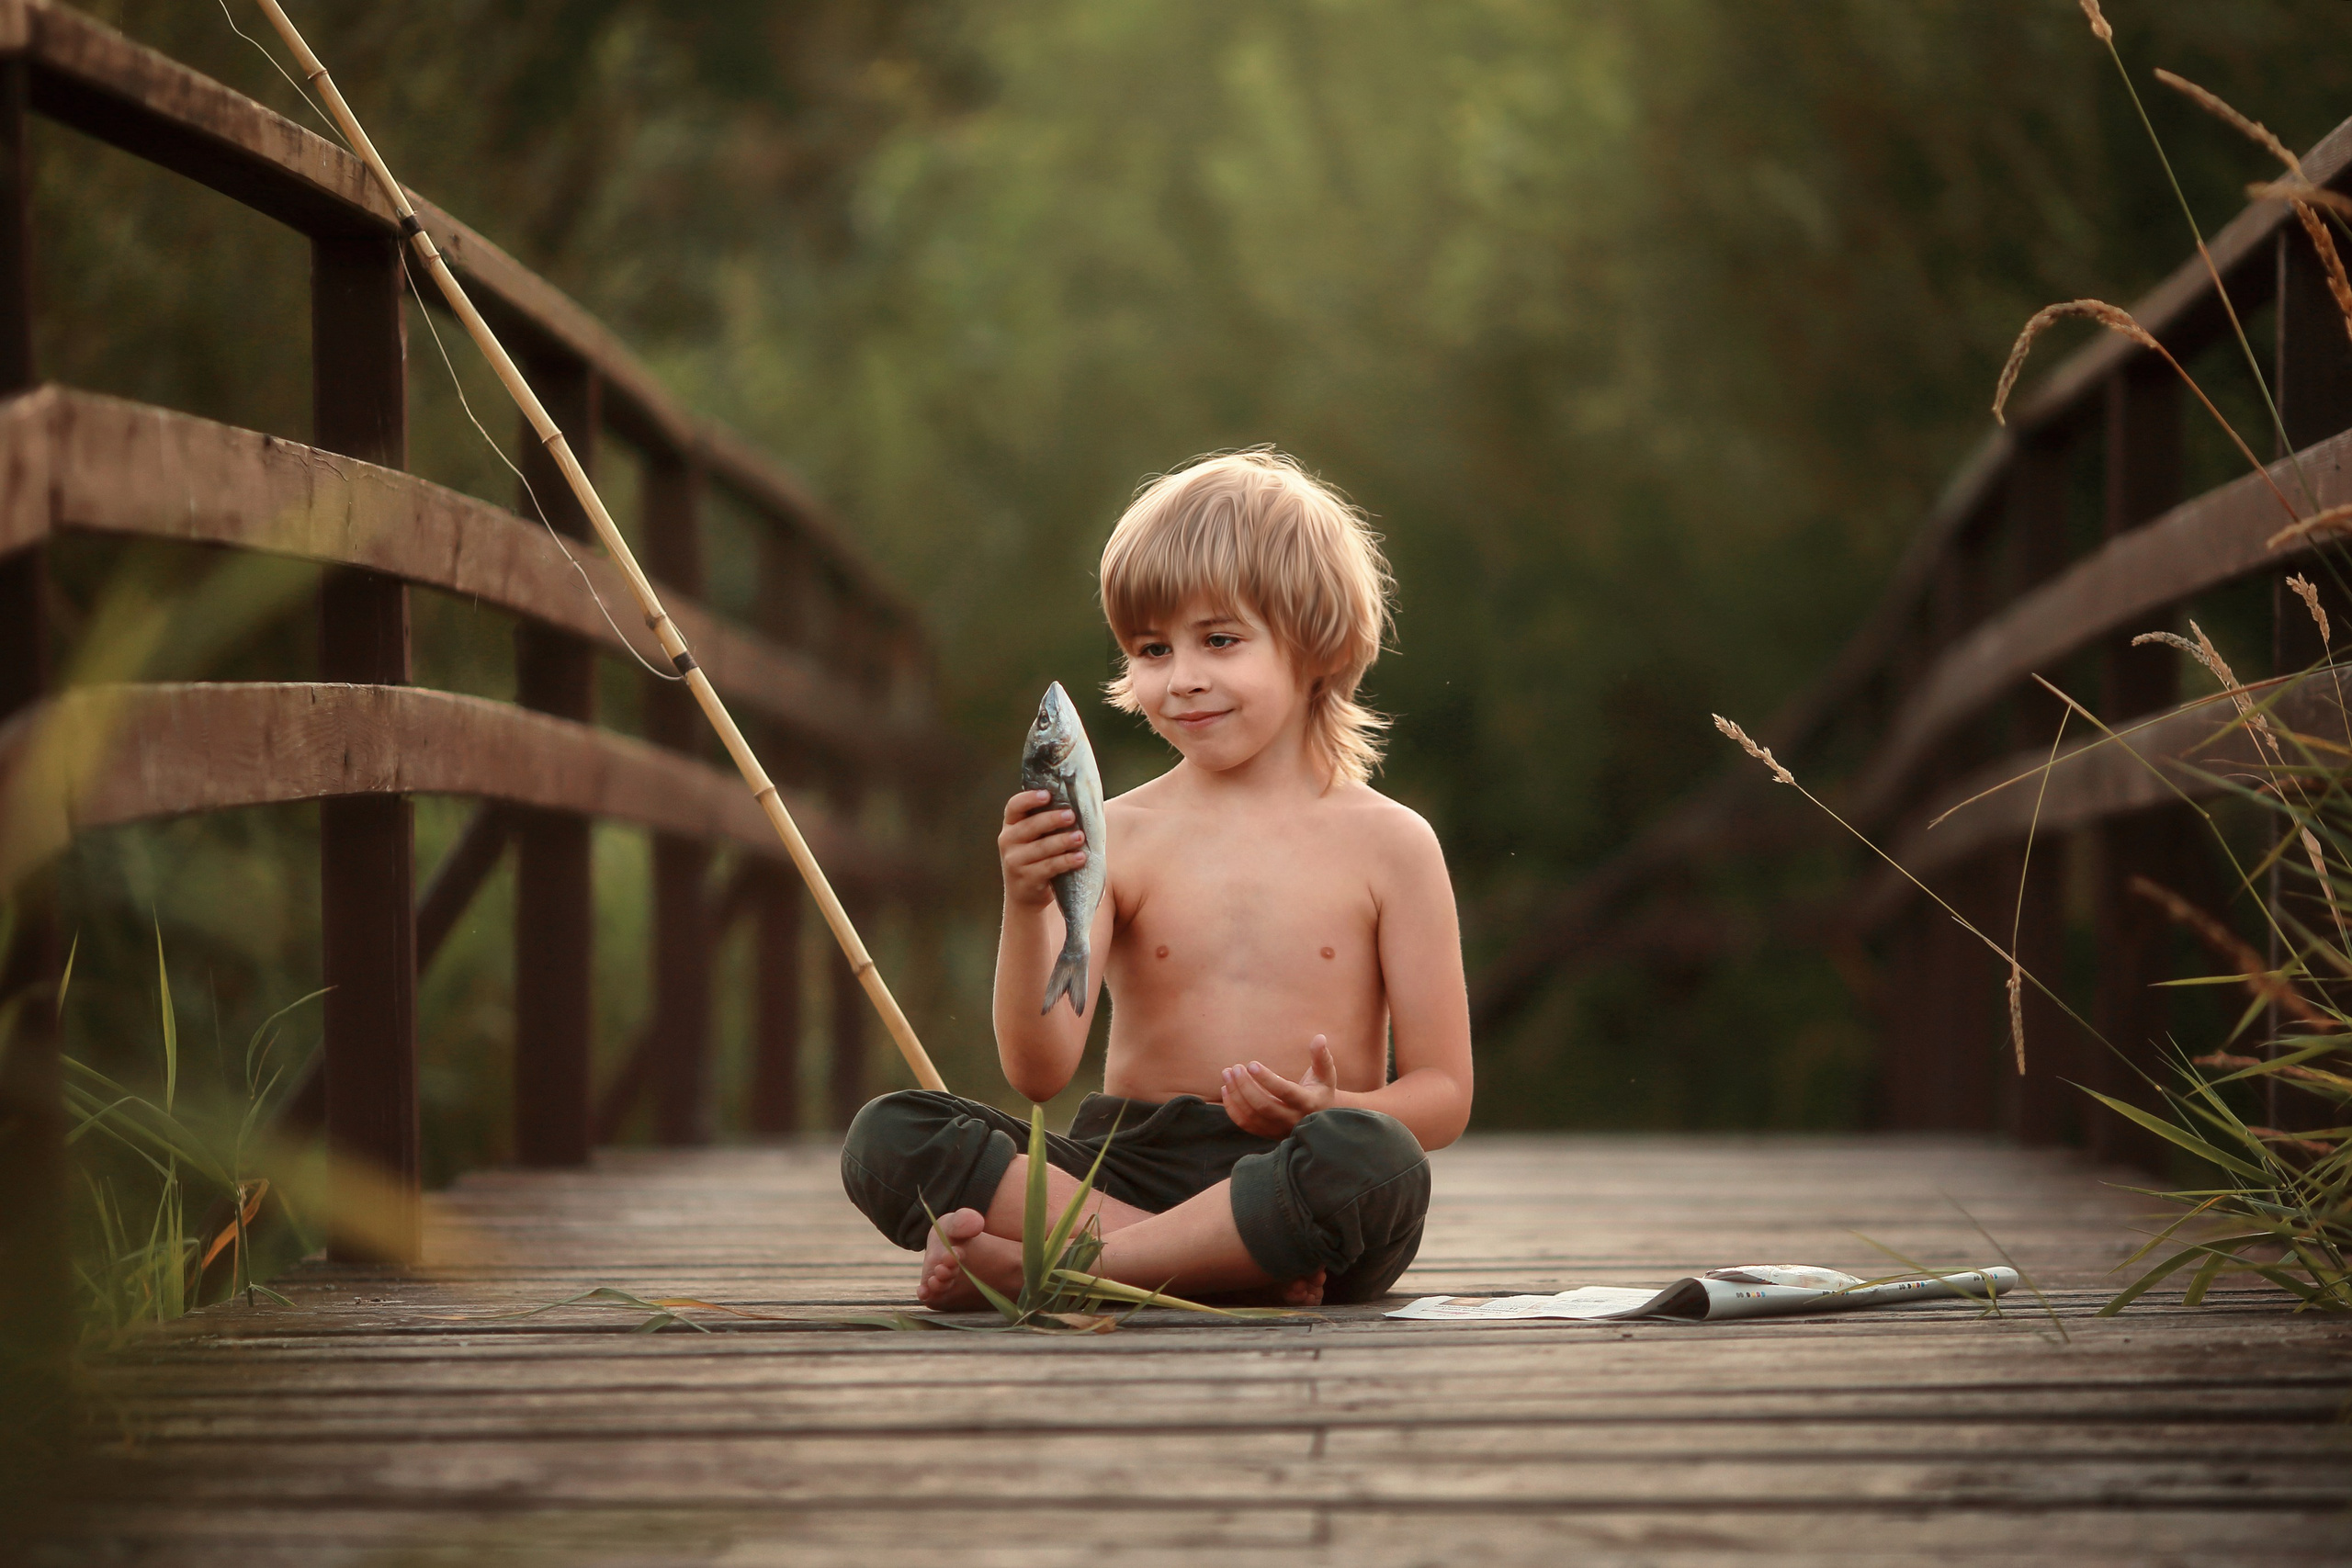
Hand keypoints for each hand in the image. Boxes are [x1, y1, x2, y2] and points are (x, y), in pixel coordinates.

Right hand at [998, 789, 1085, 909]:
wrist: (1026, 896)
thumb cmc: (1037, 858)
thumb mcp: (1034, 839)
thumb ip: (1047, 823)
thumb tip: (1079, 804)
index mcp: (1011, 825)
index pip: (1014, 806)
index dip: (1029, 799)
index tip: (1047, 795)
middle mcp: (1008, 841)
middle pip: (1030, 826)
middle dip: (1052, 819)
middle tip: (1071, 816)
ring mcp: (1015, 862)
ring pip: (1041, 848)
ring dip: (1062, 841)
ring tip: (1080, 837)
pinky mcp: (1026, 879)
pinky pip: (1049, 867)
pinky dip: (1066, 862)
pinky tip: (1080, 858)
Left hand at [1219, 1035, 1337, 1137]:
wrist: (1319, 1117)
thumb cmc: (1321, 1089)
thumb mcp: (1326, 1073)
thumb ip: (1321, 1056)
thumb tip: (1319, 1037)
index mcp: (1308, 1102)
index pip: (1284, 1091)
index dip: (1266, 1079)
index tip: (1251, 1064)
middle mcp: (1293, 1119)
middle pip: (1263, 1105)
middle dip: (1245, 1085)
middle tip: (1235, 1067)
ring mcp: (1279, 1129)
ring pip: (1251, 1116)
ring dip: (1236, 1094)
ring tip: (1227, 1073)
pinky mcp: (1268, 1134)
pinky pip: (1245, 1124)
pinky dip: (1232, 1108)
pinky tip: (1226, 1089)